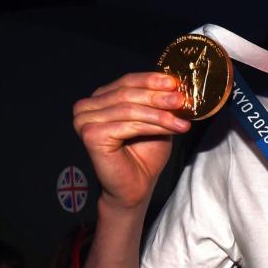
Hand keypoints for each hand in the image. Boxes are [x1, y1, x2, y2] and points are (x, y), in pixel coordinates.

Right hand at [73, 72, 190, 208]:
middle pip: (128, 93)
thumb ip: (159, 102)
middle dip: (159, 96)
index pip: (127, 81)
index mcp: (101, 98)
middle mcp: (87, 107)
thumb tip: (175, 84)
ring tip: (182, 120)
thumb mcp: (156, 120)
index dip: (151, 80)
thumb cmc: (144, 155)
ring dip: (160, 114)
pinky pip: (128, 125)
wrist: (136, 187)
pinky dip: (153, 125)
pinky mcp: (91, 135)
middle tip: (182, 100)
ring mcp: (85, 120)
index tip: (175, 82)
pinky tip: (171, 128)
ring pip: (130, 109)